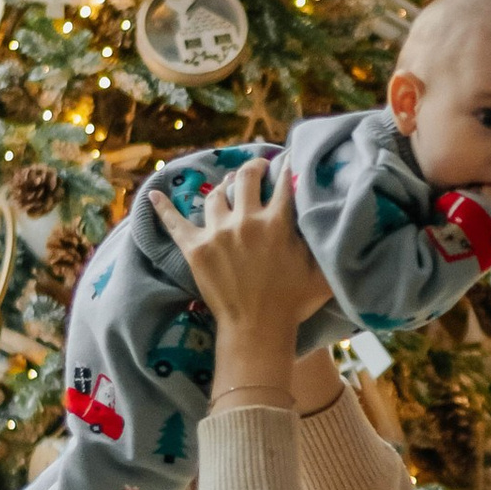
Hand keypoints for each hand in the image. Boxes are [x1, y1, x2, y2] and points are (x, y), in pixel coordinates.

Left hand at [162, 161, 328, 375]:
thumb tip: (336, 219)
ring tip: (227, 186)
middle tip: (256, 168)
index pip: (283, 182)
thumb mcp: (321, 270)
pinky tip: (154, 194)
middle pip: (245, 178)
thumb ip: (325, 241)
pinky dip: (163, 208)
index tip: (286, 160)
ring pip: (215, 195)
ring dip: (223, 188)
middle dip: (252, 168)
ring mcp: (217, 232)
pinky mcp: (195, 248)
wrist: (257, 329)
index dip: (287, 168)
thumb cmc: (293, 303)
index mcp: (277, 222)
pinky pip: (175, 222)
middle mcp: (245, 220)